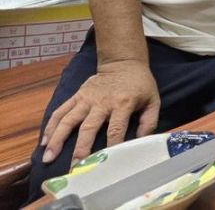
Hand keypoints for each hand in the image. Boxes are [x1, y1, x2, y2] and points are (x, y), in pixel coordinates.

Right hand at [41, 59, 159, 166]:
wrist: (124, 62)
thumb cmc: (140, 85)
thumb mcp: (152, 100)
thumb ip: (149, 121)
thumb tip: (141, 142)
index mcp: (123, 103)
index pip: (116, 129)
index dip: (111, 146)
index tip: (106, 163)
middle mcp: (102, 101)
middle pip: (88, 128)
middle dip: (81, 149)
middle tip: (74, 167)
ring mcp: (87, 98)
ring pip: (68, 120)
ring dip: (57, 139)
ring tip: (48, 157)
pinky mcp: (77, 95)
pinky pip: (61, 110)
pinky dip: (51, 125)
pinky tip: (45, 141)